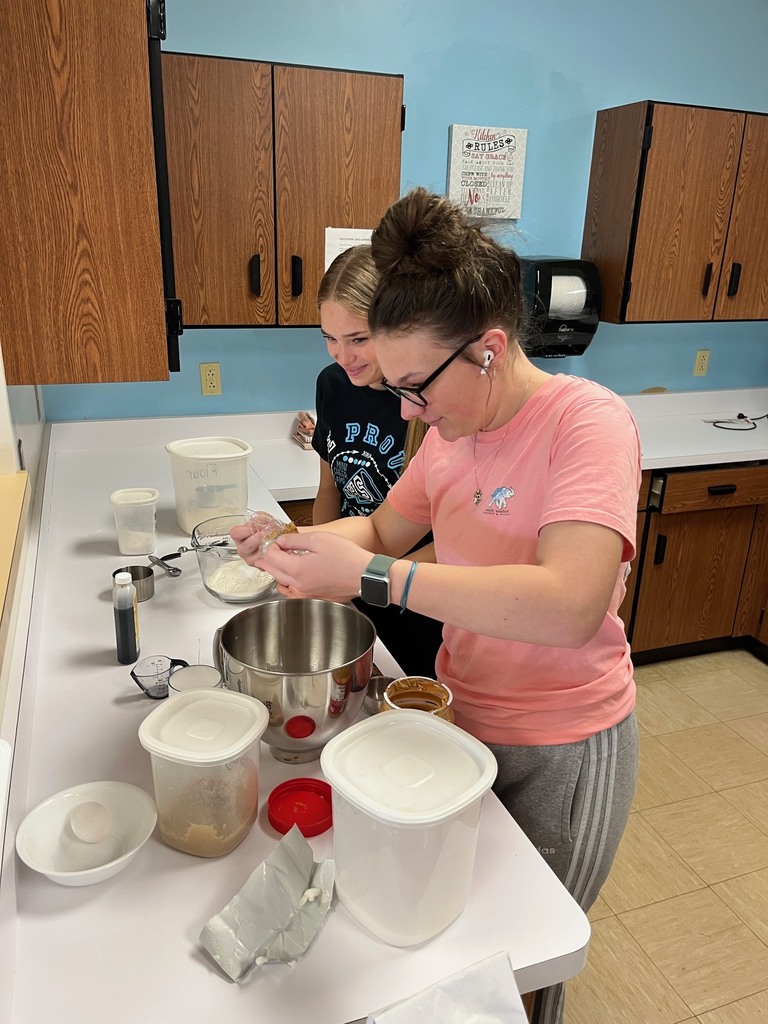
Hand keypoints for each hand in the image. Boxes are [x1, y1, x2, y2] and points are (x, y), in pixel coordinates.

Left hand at [231, 526, 369, 601]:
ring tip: (286, 560)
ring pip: (281, 583)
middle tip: (276, 549)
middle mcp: (299, 585)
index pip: (270, 558)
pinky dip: (290, 582)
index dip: (272, 546)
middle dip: (270, 558)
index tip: (279, 542)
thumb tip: (281, 541)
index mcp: (297, 569)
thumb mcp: (318, 539)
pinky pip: (293, 591)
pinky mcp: (314, 597)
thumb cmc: (347, 557)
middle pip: (272, 571)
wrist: (365, 575)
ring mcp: (306, 594)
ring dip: (278, 571)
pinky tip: (298, 573)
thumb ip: (295, 540)